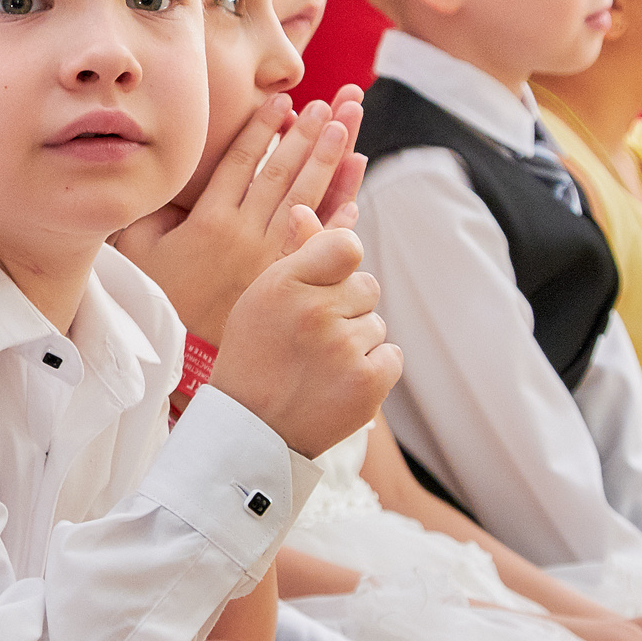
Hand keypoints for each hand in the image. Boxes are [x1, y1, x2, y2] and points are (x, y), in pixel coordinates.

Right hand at [114, 91, 359, 340]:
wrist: (192, 356)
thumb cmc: (163, 295)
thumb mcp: (141, 247)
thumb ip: (151, 208)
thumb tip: (161, 173)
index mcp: (209, 221)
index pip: (241, 163)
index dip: (262, 129)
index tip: (283, 101)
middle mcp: (245, 233)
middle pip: (281, 173)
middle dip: (306, 134)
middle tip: (330, 102)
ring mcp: (272, 255)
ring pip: (306, 197)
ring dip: (329, 159)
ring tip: (345, 124)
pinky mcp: (292, 276)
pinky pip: (323, 238)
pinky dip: (341, 209)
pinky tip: (355, 182)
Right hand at [208, 225, 401, 459]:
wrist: (251, 432)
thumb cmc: (254, 356)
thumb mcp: (261, 298)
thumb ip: (295, 255)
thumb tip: (307, 209)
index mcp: (283, 284)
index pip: (347, 245)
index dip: (340, 263)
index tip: (325, 282)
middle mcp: (315, 312)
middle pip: (366, 286)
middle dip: (346, 307)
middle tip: (309, 337)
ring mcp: (345, 348)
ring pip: (376, 323)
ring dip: (356, 341)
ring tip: (318, 365)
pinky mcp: (369, 383)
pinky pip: (391, 354)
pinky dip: (372, 368)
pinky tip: (337, 381)